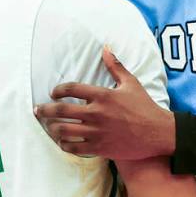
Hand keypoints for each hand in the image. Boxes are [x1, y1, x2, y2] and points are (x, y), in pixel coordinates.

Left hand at [35, 46, 174, 159]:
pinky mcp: (99, 147)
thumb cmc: (145, 107)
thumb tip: (106, 48)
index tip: (54, 92)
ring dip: (52, 128)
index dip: (58, 90)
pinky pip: (74, 147)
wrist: (157, 132)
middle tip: (38, 110)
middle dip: (45, 110)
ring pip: (63, 130)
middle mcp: (96, 113)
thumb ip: (116, 67)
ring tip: (49, 126)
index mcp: (103, 95)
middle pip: (60, 110)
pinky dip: (64, 144)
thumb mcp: (132, 83)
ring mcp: (96, 131)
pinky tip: (63, 141)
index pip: (71, 89)